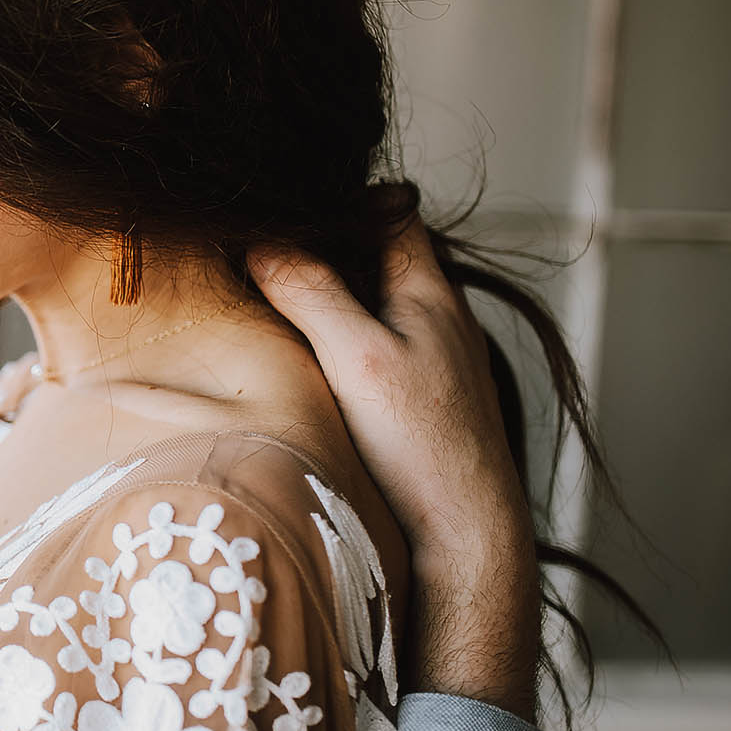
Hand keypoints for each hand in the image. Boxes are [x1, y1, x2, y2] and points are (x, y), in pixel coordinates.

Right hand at [250, 206, 541, 720]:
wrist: (468, 534)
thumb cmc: (422, 444)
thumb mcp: (355, 356)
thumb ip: (311, 291)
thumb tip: (261, 240)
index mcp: (430, 292)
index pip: (395, 209)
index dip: (346, 196)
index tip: (294, 203)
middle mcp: (442, 320)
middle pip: (385, 258)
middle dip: (332, 249)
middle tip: (269, 253)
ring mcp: (440, 364)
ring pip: (384, 309)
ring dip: (339, 301)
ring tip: (279, 308)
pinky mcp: (431, 406)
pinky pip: (384, 351)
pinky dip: (349, 344)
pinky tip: (316, 372)